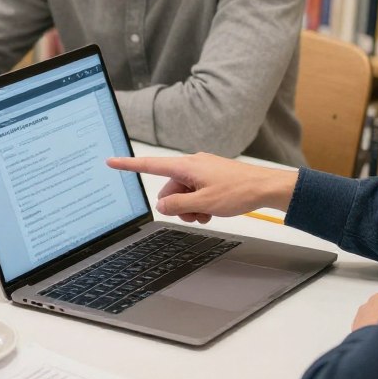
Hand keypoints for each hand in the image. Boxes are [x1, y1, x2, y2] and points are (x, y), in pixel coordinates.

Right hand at [106, 153, 298, 223]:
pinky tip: (213, 211)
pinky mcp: (213, 176)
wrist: (266, 187)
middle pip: (170, 188)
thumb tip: (161, 206)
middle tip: (196, 216)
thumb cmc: (239, 191)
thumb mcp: (203, 204)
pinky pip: (197, 191)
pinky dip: (200, 203)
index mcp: (186, 166)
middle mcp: (192, 164)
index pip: (150, 165)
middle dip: (177, 206)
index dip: (128, 165)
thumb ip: (178, 206)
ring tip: (207, 215)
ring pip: (184, 192)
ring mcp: (203, 170)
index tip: (111, 161)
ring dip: (191, 207)